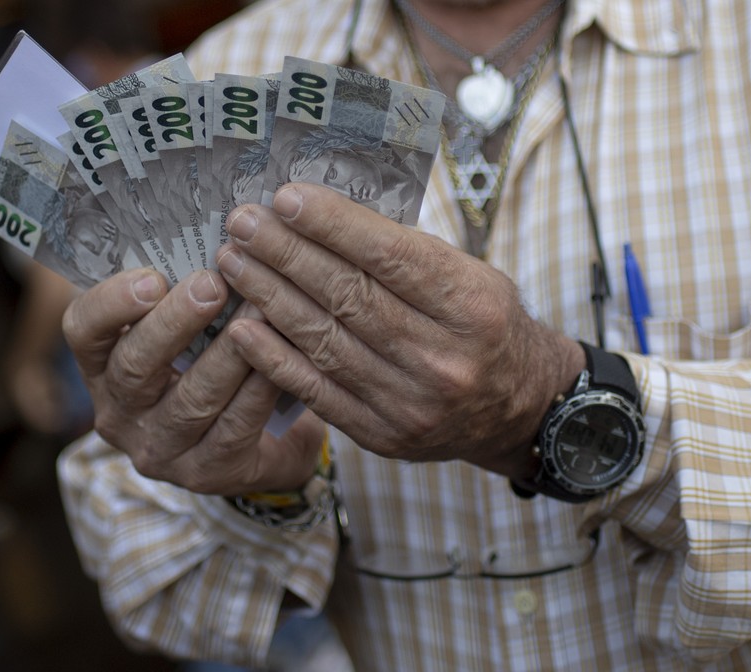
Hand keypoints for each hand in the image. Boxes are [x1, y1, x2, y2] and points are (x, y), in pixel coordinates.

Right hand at [62, 268, 322, 494]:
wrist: (263, 444)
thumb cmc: (221, 365)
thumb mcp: (194, 329)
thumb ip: (189, 287)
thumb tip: (223, 224)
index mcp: (103, 365)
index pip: (83, 331)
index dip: (112, 303)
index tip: (153, 277)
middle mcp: (120, 412)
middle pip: (135, 366)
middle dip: (176, 322)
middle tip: (213, 283)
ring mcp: (161, 449)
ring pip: (193, 398)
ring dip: (230, 352)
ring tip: (262, 309)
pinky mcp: (207, 473)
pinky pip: (236, 426)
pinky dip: (261, 388)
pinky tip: (282, 358)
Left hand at [217, 184, 583, 479]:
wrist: (517, 409)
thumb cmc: (485, 327)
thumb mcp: (472, 278)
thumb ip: (408, 254)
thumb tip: (323, 217)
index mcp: (474, 307)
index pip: (391, 257)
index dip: (333, 226)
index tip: (286, 198)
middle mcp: (445, 358)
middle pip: (350, 296)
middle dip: (288, 254)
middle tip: (243, 223)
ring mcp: (412, 403)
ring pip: (326, 340)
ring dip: (270, 297)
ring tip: (234, 262)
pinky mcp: (384, 435)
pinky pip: (318, 392)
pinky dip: (275, 358)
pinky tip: (241, 328)